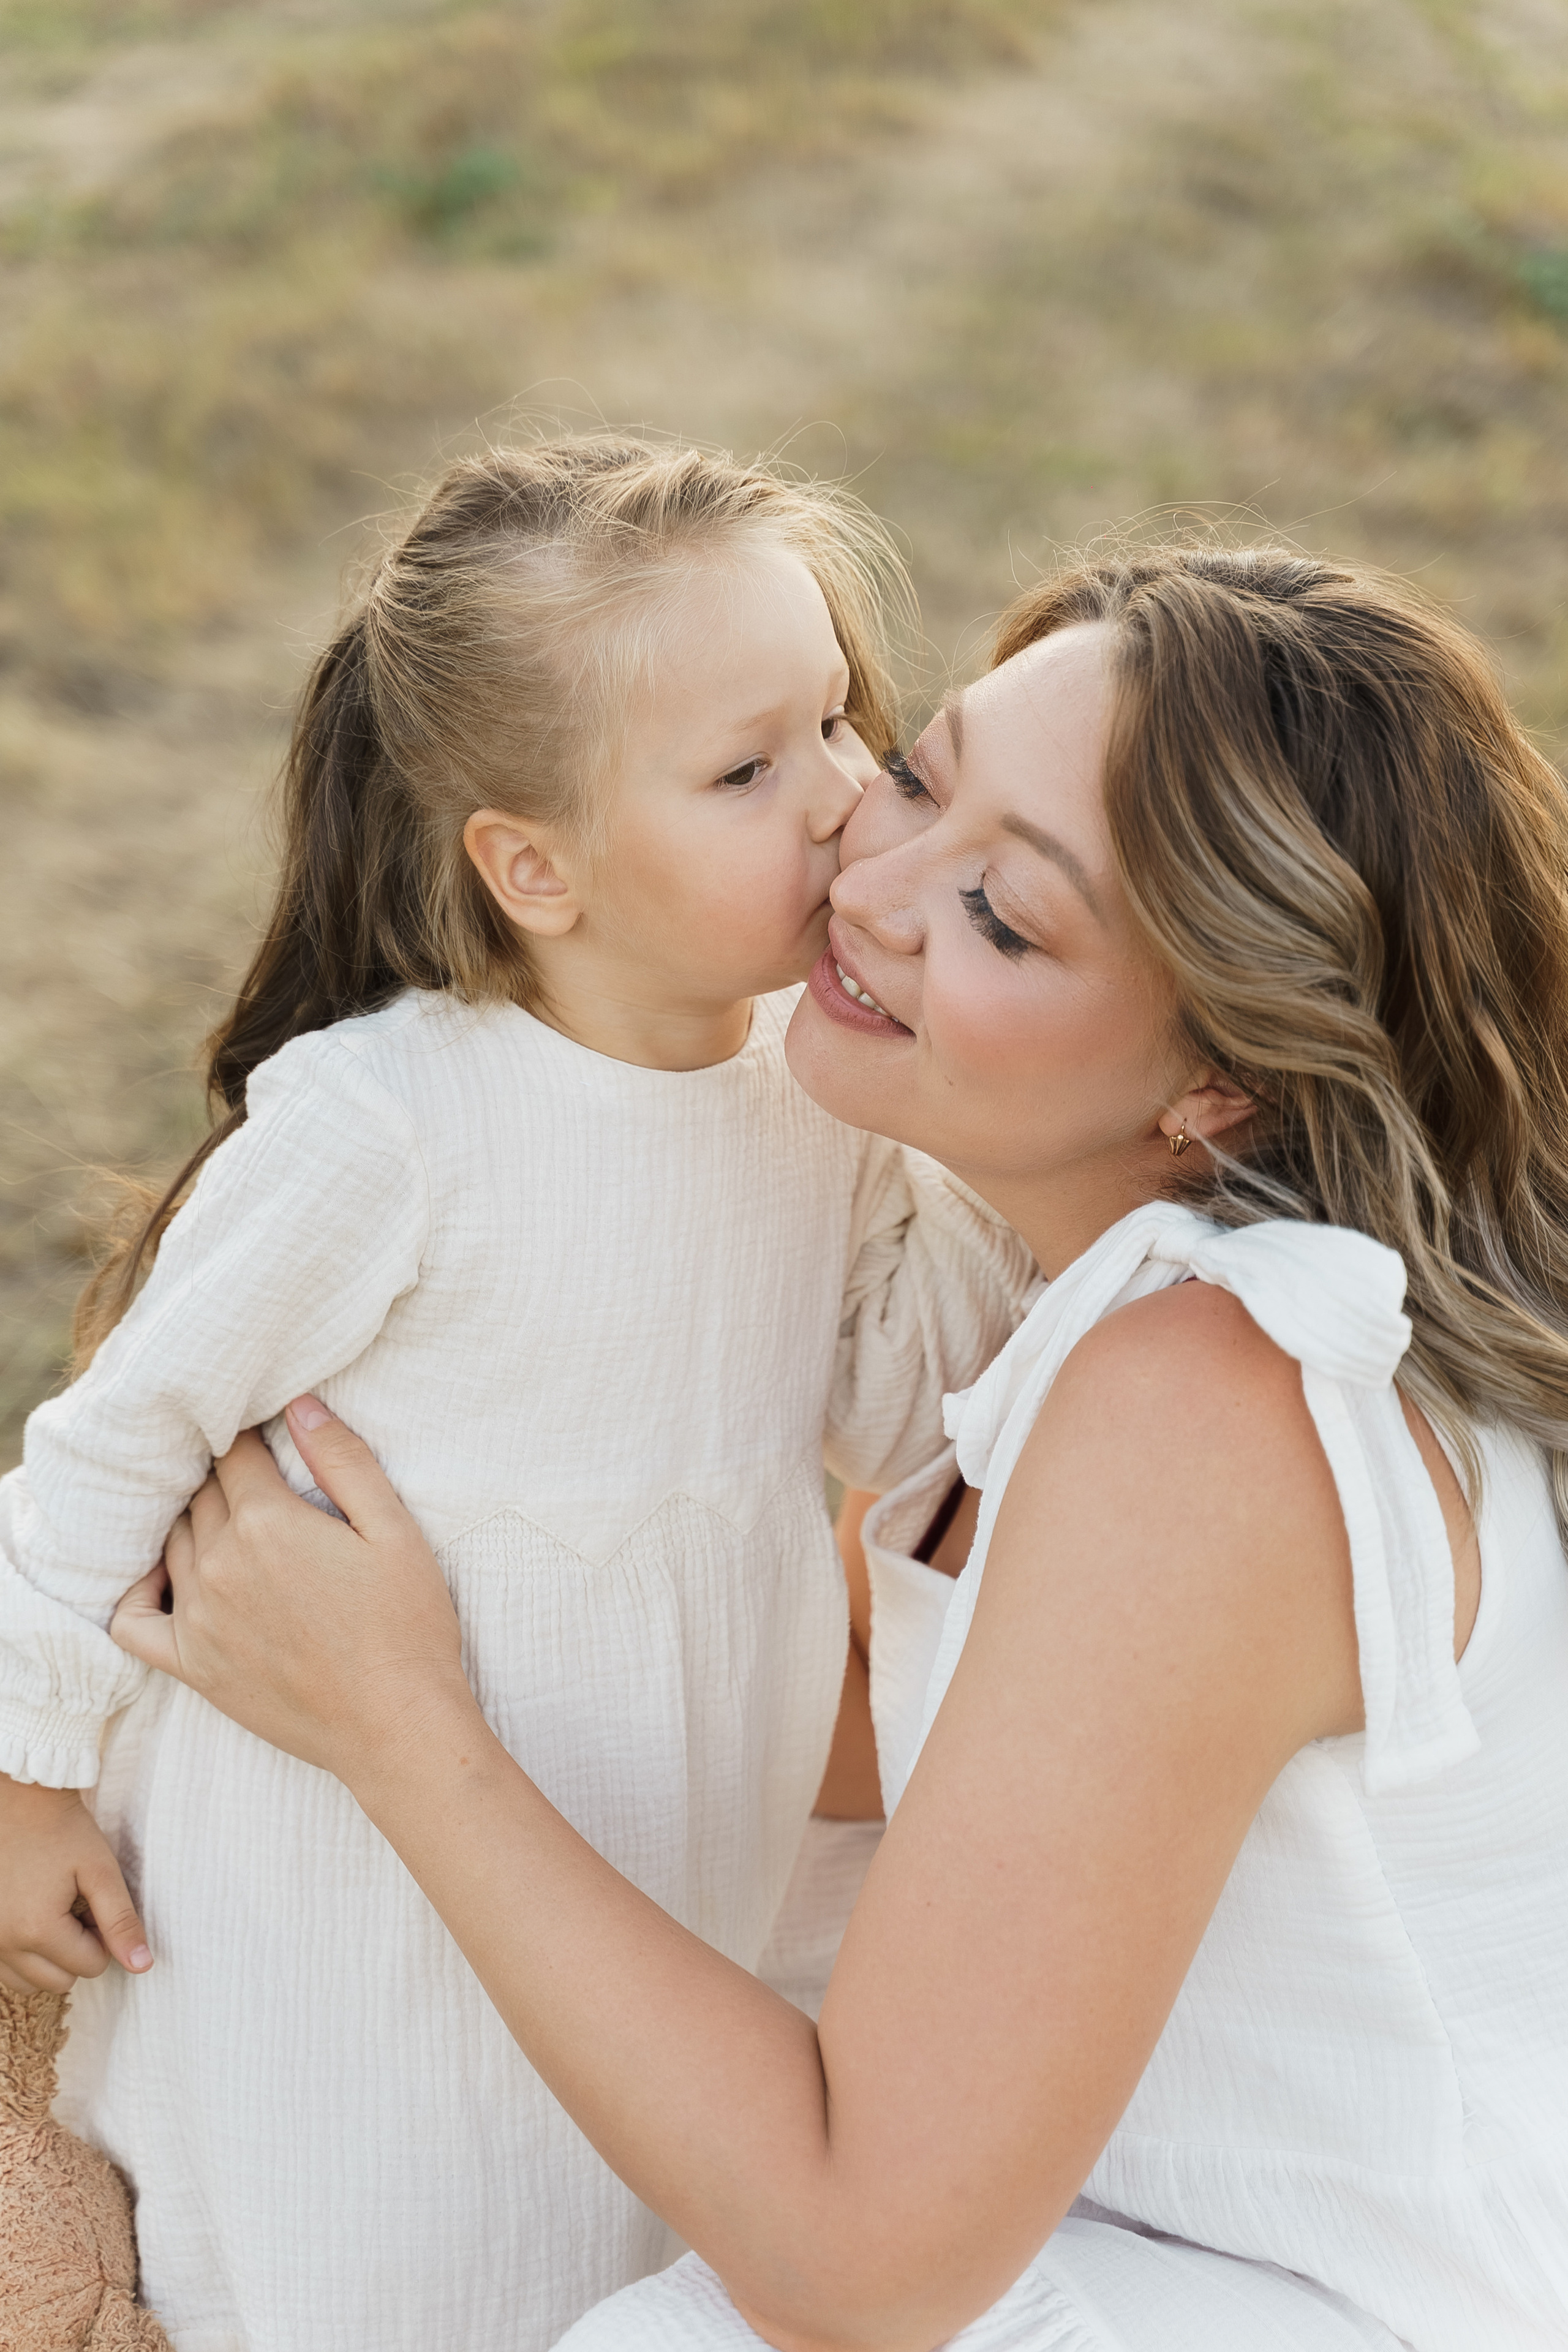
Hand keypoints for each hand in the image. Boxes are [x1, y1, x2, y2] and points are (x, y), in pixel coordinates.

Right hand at [0, 1774, 151, 1992]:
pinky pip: (7, 1969)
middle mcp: (4, 1944)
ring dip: (50, 1958)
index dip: (103, 1935)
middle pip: (60, 1981)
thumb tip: (142, 1965)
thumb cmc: (65, 1832)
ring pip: (30, 1982)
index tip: (95, 1901)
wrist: (21, 1803)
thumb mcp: (101, 1872)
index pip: (91, 1966)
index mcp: (37, 1930)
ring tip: (55, 1912)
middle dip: (78, 1951)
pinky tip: (34, 1917)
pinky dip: (25, 1954)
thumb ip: (121, 1922)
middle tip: (77, 1907)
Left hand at [110, 1401, 474, 1793]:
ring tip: (221, 1517)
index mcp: (268, 1522)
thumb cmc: (408, 1626)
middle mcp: (220, 1564)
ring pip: (172, 1543)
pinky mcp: (194, 1666)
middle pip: (200, 1495)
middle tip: (251, 1476)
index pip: (235, 1453)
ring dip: (191, 1522)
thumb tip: (299, 1404)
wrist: (397, 1726)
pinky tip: (161, 1579)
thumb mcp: (394, 1531)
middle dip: (223, 1477)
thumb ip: (345, 1461)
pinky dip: (137, 1592)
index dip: (249, 1436)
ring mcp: (199, 1618)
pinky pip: (132, 1621)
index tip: (262, 1431)